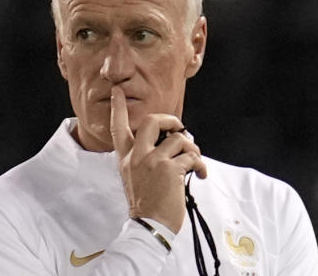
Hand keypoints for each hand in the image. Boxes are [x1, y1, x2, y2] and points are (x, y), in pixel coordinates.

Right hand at [109, 86, 207, 232]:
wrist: (149, 227)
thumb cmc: (147, 204)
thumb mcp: (135, 178)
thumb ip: (146, 158)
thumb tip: (172, 142)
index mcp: (126, 158)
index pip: (118, 128)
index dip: (118, 107)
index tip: (117, 91)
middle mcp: (137, 156)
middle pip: (153, 121)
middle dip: (171, 120)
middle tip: (179, 128)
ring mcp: (153, 161)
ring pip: (179, 139)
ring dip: (192, 149)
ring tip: (194, 163)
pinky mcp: (170, 170)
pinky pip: (192, 157)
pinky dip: (200, 165)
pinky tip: (200, 174)